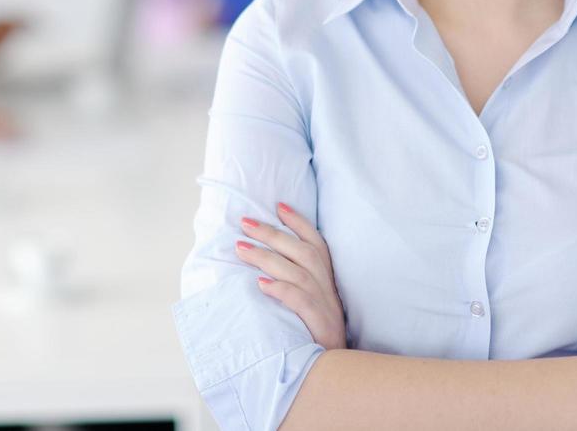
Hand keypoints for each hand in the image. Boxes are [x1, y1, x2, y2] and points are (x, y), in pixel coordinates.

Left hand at [235, 202, 346, 349]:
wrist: (336, 373)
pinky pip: (301, 301)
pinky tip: (261, 283)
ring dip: (267, 257)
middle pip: (302, 252)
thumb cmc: (315, 337)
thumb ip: (295, 284)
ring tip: (240, 248)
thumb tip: (262, 267)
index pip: (316, 243)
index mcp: (327, 282)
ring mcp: (325, 307)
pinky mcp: (320, 325)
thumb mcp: (310, 306)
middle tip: (244, 222)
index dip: (299, 222)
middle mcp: (328, 289)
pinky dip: (281, 289)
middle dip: (272, 233)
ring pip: (298, 272)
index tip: (278, 204)